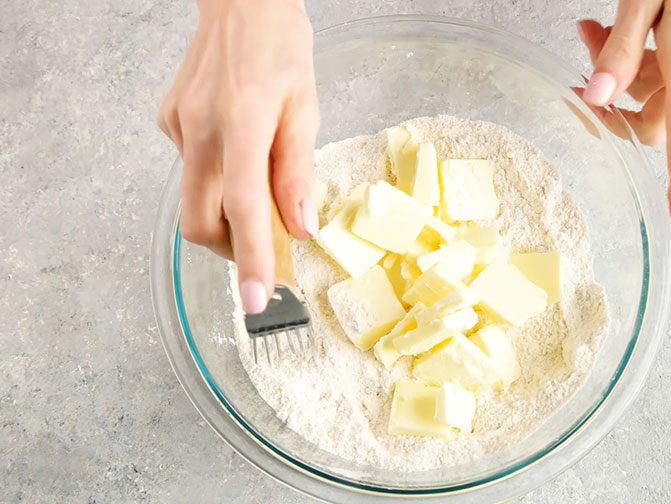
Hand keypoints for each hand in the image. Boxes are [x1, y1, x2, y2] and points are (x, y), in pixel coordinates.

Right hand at [157, 0, 318, 312]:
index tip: (255, 299)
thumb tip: (300, 227)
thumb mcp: (305, 107)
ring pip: (191, 201)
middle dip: (231, 248)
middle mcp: (201, 129)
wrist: (239, 2)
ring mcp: (178, 127)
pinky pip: (190, 170)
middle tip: (265, 244)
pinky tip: (236, 148)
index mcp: (243, 123)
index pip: (244, 207)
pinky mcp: (168, 122)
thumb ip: (297, 171)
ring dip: (224, 216)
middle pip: (200, 221)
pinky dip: (216, 178)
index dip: (250, 259)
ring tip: (256, 191)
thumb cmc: (280, 46)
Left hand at [577, 0, 670, 233]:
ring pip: (655, 87)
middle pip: (653, 115)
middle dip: (613, 97)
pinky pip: (666, 64)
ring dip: (619, 68)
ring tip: (589, 28)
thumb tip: (594, 98)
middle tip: (582, 53)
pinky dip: (637, 53)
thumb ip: (620, 49)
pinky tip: (614, 24)